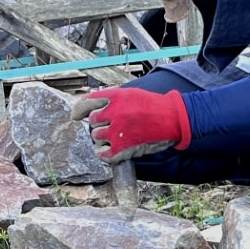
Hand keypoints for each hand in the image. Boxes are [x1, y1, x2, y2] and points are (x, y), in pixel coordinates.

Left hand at [68, 88, 190, 161]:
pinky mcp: (123, 148)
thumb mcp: (131, 94)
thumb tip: (93, 105)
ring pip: (97, 136)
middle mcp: (114, 112)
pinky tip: (106, 151)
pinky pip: (103, 154)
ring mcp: (117, 131)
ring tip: (113, 137)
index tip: (75, 115)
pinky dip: (102, 154)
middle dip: (99, 124)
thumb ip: (113, 98)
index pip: (88, 102)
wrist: (173, 118)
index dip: (79, 109)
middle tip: (109, 127)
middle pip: (93, 121)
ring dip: (102, 138)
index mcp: (115, 97)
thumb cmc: (154, 106)